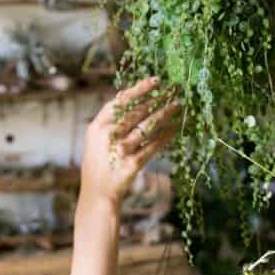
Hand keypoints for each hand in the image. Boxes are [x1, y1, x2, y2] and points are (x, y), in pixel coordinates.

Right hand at [81, 77, 180, 207]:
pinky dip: (166, 136)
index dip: (139, 90)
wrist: (97, 193)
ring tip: (177, 106)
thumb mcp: (96, 137)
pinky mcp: (132, 165)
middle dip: (157, 100)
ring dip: (165, 114)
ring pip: (148, 127)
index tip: (156, 81)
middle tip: (174, 91)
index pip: (120, 102)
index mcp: (97, 126)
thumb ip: (109, 116)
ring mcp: (120, 151)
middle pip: (137, 113)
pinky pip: (153, 146)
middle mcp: (107, 137)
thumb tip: (124, 92)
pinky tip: (175, 128)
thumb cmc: (99, 161)